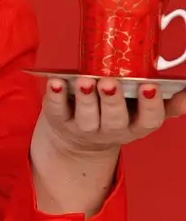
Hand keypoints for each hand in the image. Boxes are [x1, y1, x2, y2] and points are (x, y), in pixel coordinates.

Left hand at [29, 77, 185, 217]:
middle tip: (110, 82)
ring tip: (85, 81)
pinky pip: (56, 110)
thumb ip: (166, 103)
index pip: (148, 120)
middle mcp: (111, 130)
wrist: (77, 139)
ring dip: (86, 99)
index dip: (150, 105)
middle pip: (115, 119)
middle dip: (113, 101)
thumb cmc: (116, 114)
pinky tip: (56, 82)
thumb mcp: (142, 112)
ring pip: (86, 117)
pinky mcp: (59, 120)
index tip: (150, 85)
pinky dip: (55, 96)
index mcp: (136, 126)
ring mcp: (84, 127)